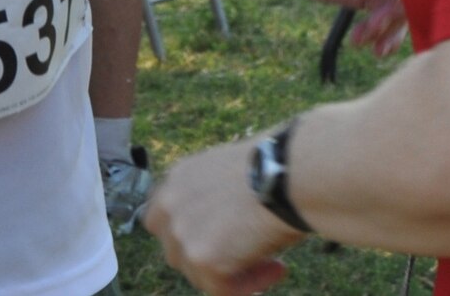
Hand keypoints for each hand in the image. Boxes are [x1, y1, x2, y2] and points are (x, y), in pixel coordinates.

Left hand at [145, 136, 303, 295]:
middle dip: (208, 259)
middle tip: (248, 254)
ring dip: (234, 273)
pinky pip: (222, 289)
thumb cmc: (277, 166)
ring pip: (198, 275)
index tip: (216, 242)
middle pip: (176, 251)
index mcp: (178, 178)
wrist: (288, 172)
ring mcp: (182, 233)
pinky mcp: (202, 259)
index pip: (161, 218)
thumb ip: (212, 199)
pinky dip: (251, 284)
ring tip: (274, 262)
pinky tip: (278, 268)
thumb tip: (221, 227)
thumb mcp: (230, 173)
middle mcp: (170, 204)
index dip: (187, 235)